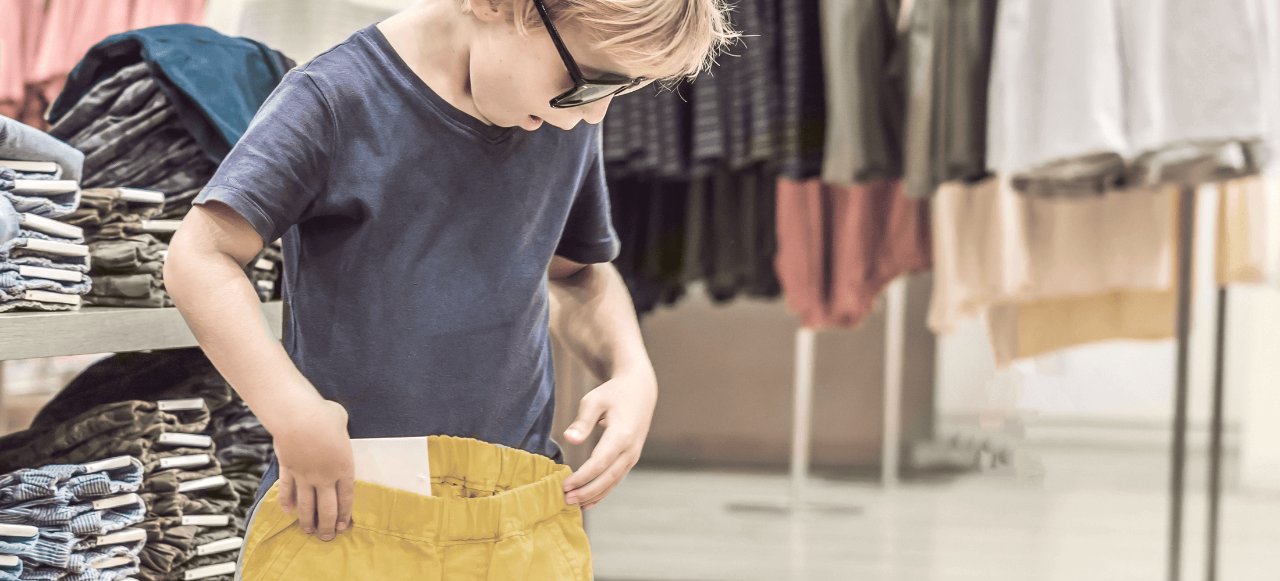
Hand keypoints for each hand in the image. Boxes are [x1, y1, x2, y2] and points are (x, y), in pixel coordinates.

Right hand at [273, 399, 354, 541]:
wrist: (298, 418)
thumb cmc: (325, 416)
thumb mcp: (341, 422)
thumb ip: (339, 431)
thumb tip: (335, 424)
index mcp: (343, 468)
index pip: (345, 498)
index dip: (344, 514)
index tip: (342, 526)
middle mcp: (325, 477)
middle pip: (327, 508)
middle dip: (327, 526)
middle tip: (326, 538)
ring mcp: (304, 476)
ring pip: (306, 505)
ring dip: (307, 520)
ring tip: (308, 531)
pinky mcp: (287, 471)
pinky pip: (287, 491)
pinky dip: (287, 503)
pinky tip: (287, 513)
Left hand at [560, 370, 657, 509]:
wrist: (639, 390)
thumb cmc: (613, 394)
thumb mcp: (595, 400)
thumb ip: (582, 421)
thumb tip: (570, 439)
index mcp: (621, 435)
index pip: (599, 463)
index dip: (582, 477)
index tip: (564, 485)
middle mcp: (630, 450)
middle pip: (607, 478)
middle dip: (586, 491)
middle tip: (566, 500)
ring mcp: (632, 456)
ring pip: (613, 483)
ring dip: (593, 495)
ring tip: (573, 504)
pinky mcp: (630, 458)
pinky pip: (616, 480)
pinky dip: (603, 492)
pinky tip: (588, 501)